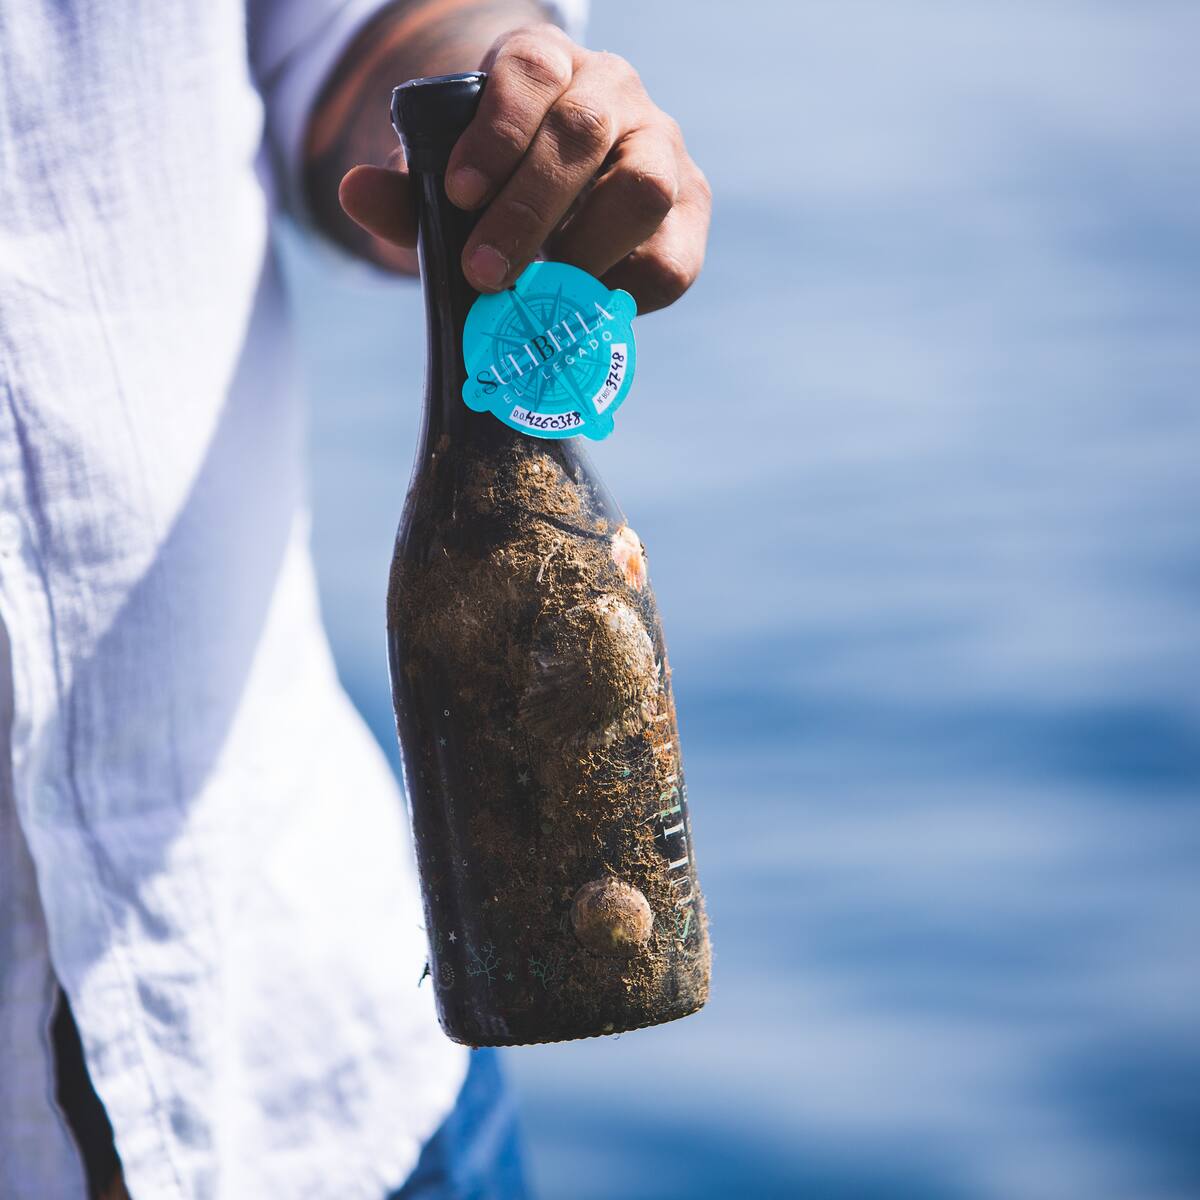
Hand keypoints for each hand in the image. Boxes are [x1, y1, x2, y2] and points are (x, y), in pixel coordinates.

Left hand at [338, 24, 710, 312]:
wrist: (562, 198)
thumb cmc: (497, 188)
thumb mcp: (447, 185)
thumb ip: (406, 193)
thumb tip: (353, 192)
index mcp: (548, 63)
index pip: (531, 72)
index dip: (497, 131)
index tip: (458, 192)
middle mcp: (614, 91)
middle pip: (584, 132)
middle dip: (528, 209)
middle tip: (484, 272)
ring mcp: (662, 147)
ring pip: (644, 186)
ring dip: (585, 250)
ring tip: (541, 296)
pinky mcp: (690, 210)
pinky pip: (670, 257)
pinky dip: (622, 292)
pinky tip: (580, 308)